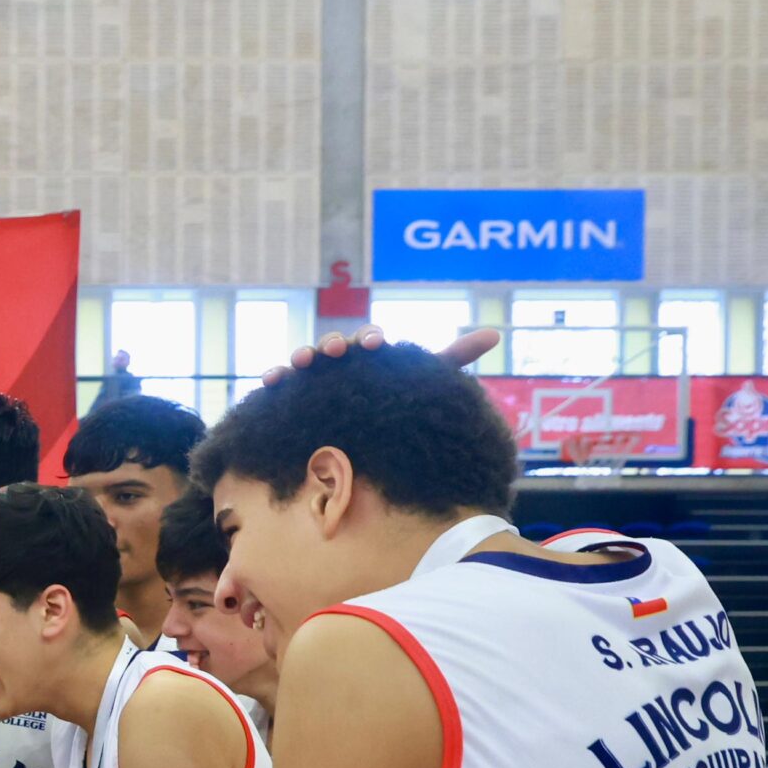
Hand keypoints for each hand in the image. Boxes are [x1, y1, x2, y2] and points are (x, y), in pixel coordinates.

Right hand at [261, 324, 499, 384]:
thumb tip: (496, 333)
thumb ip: (452, 357)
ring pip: (306, 359)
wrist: (359, 435)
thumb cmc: (392, 403)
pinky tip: (272, 381)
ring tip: (303, 363)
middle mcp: (341, 363)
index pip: (371, 340)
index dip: (372, 339)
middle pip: (335, 345)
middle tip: (339, 351)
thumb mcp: (424, 380)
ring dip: (304, 355)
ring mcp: (316, 378)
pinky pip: (282, 381)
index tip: (378, 345)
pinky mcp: (295, 395)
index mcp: (370, 356)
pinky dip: (275, 377)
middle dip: (335, 343)